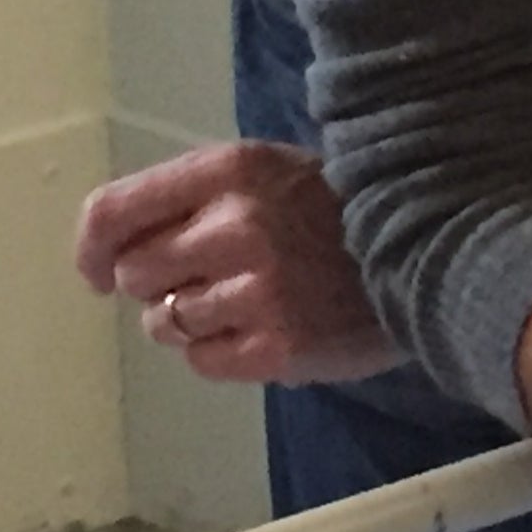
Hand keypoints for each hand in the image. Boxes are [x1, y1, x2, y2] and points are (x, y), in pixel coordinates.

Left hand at [75, 141, 397, 385]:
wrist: (439, 253)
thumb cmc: (343, 211)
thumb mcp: (272, 174)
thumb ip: (196, 198)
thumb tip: (111, 253)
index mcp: (230, 170)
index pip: (112, 212)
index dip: (92, 249)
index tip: (98, 270)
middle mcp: (236, 225)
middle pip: (132, 274)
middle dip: (159, 283)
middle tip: (209, 279)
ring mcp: (257, 289)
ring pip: (163, 323)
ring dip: (191, 320)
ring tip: (247, 305)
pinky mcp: (277, 346)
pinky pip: (202, 361)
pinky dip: (223, 352)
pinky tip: (265, 330)